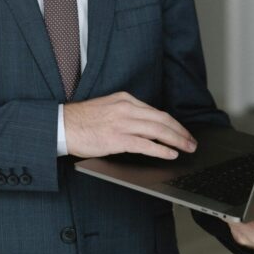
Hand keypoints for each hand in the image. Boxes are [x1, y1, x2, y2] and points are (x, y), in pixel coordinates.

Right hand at [63, 91, 197, 159]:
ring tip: (187, 147)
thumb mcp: (107, 108)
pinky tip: (171, 154)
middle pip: (162, 119)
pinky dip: (161, 149)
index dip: (173, 123)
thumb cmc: (82, 120)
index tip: (181, 131)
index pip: (156, 111)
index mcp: (125, 99)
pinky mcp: (117, 138)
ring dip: (177, 140)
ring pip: (158, 130)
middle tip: (191, 141)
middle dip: (180, 131)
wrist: (62, 125)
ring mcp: (122, 123)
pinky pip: (146, 144)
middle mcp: (126, 108)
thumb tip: (146, 126)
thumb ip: (126, 113)